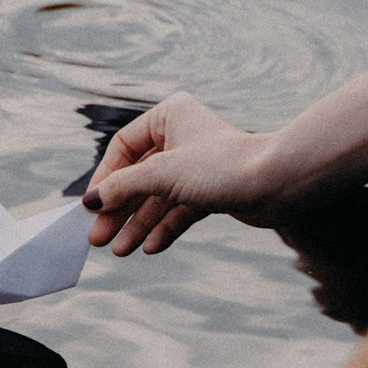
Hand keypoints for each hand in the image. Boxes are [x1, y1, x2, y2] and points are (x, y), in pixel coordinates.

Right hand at [81, 93, 278, 255]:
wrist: (278, 185)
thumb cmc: (222, 167)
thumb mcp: (161, 175)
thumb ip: (122, 188)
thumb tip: (89, 202)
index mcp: (169, 116)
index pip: (123, 148)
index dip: (105, 179)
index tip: (91, 207)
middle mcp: (182, 137)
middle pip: (138, 177)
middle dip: (119, 211)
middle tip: (98, 238)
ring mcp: (196, 167)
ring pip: (158, 198)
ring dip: (138, 225)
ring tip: (120, 251)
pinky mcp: (211, 192)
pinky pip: (179, 211)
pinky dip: (164, 229)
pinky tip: (151, 248)